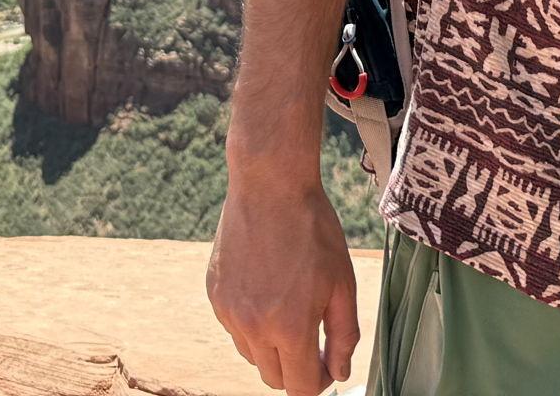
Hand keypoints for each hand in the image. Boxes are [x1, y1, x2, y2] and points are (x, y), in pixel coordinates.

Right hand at [206, 174, 359, 393]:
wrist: (270, 183)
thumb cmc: (313, 229)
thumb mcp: (342, 280)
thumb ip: (344, 334)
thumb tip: (339, 373)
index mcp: (290, 327)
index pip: (301, 389)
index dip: (319, 382)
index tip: (328, 364)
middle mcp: (254, 328)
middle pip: (274, 378)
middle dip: (296, 366)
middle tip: (313, 335)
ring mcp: (229, 313)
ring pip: (253, 355)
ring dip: (272, 345)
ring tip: (289, 301)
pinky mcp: (215, 296)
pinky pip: (235, 328)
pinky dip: (252, 321)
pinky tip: (267, 285)